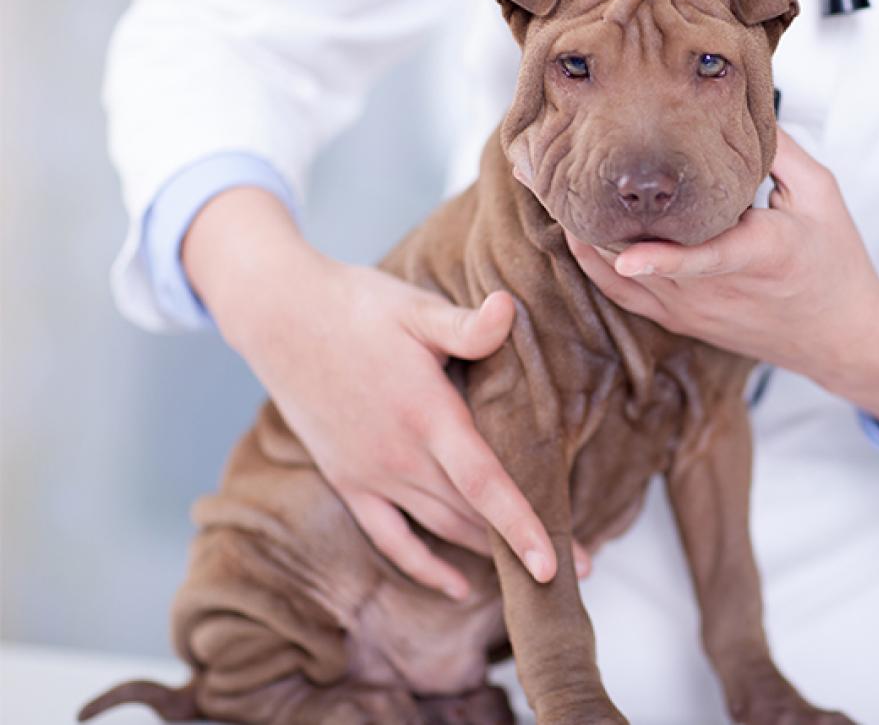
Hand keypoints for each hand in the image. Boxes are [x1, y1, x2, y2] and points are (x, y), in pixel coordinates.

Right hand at [184, 189, 589, 597]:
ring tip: (534, 579)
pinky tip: (457, 586)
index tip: (556, 564)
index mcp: (426, 415)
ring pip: (441, 529)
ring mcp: (371, 474)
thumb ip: (466, 324)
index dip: (521, 526)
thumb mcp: (416, 308)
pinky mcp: (349, 481)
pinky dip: (425, 566)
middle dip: (525, 547)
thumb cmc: (358, 306)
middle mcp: (400, 456)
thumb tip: (511, 308)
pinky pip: (391, 538)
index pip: (484, 484)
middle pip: (473, 517)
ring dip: (488, 556)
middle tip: (582, 567)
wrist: (282, 317)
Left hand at [566, 129, 878, 433]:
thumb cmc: (834, 264)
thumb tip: (736, 103)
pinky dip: (593, 262)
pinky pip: (623, 294)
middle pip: (640, 259)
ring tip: (540, 187)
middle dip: (587, 215)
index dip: (665, 260)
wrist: (839, 336)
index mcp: (761, 256)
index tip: (627, 256)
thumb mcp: (821, 196)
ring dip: (580, 232)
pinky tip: (571, 229)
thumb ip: (779, 151)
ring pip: (621, 275)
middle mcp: (717, 292)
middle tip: (536, 170)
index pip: (709, 259)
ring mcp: (693, 311)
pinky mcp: (680, 320)